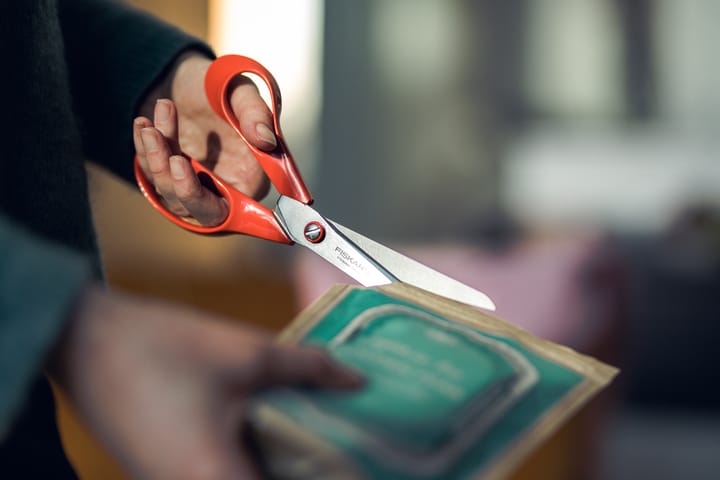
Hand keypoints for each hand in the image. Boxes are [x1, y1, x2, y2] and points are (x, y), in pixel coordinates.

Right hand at [51, 285, 363, 478]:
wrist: (83, 338)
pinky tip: (273, 425)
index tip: (355, 456)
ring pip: (248, 478)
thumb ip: (307, 369)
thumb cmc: (160, 347)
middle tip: (343, 440)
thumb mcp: (245, 353)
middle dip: (305, 468)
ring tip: (316, 429)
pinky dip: (252, 456)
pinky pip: (224, 472)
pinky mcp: (166, 472)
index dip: (325, 477)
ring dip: (278, 462)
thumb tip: (356, 380)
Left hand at [134, 54, 274, 225]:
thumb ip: (255, 114)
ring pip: (172, 194)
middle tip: (165, 148)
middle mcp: (227, 189)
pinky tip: (143, 124)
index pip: (239, 209)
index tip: (181, 164)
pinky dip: (145, 152)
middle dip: (177, 182)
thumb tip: (265, 140)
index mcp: (252, 177)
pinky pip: (155, 178)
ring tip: (151, 124)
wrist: (189, 77)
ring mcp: (197, 187)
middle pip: (200, 210)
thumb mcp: (239, 91)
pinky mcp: (173, 181)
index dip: (210, 199)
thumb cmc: (221, 86)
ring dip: (157, 159)